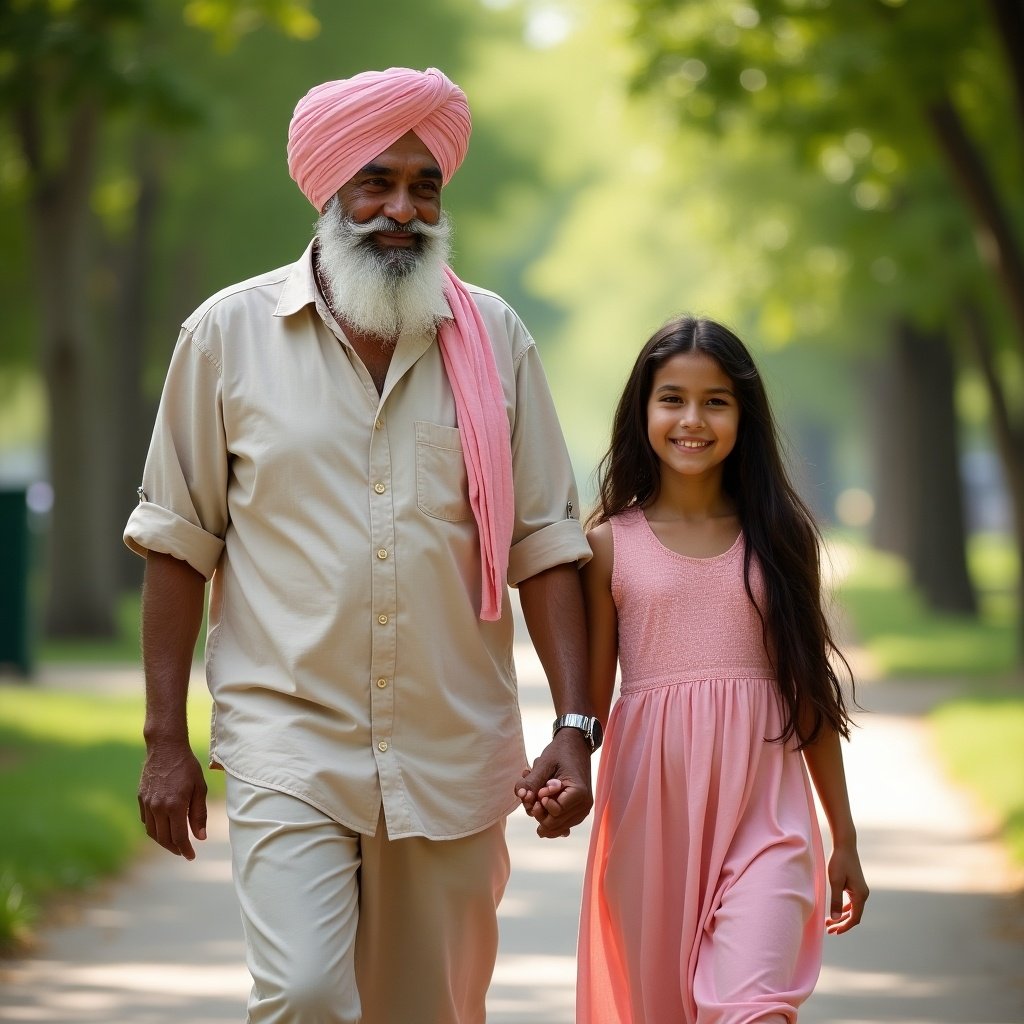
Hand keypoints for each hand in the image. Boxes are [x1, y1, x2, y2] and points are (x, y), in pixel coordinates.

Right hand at [138, 741, 207, 859]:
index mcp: (175, 806)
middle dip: (174, 848)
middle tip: (184, 852)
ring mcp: (147, 804)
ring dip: (163, 841)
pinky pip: (146, 821)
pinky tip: (163, 828)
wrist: (166, 748)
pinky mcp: (141, 799)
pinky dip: (154, 829)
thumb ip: (199, 814)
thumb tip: (200, 837)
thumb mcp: (200, 789)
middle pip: (163, 838)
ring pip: (152, 832)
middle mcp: (158, 808)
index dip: (185, 850)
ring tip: (174, 843)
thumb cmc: (187, 767)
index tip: (191, 856)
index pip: (178, 837)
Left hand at [515, 729, 592, 838]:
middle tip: (533, 791)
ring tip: (537, 791)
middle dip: (538, 809)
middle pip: (553, 824)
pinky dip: (547, 816)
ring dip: (541, 811)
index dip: (541, 803)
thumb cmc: (560, 752)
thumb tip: (521, 796)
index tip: (540, 788)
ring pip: (555, 827)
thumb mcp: (544, 763)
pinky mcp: (577, 811)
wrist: (575, 746)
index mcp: (578, 794)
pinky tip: (540, 805)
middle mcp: (584, 806)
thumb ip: (532, 782)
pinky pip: (560, 825)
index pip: (554, 814)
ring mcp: (582, 811)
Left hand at [825, 843, 868, 933]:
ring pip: (852, 909)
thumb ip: (835, 900)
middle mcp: (863, 894)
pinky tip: (835, 910)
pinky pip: (851, 902)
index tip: (833, 932)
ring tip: (829, 922)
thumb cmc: (839, 862)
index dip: (844, 927)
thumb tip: (835, 918)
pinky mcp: (856, 885)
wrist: (845, 845)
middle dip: (841, 924)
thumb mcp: (835, 882)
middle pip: (854, 915)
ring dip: (841, 916)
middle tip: (828, 930)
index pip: (854, 918)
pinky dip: (843, 908)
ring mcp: (861, 890)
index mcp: (860, 895)